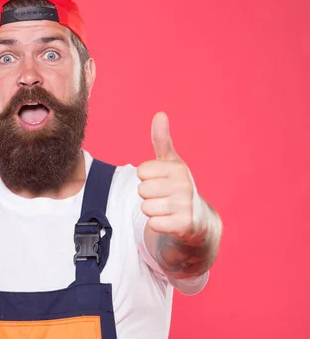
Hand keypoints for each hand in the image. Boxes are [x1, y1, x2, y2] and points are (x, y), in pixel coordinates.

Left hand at [137, 112, 203, 242]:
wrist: (198, 219)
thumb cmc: (178, 186)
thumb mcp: (170, 163)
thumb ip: (162, 140)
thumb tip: (160, 114)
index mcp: (178, 168)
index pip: (141, 171)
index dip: (146, 178)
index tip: (160, 181)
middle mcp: (184, 185)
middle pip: (141, 189)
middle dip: (148, 195)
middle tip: (162, 197)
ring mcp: (185, 206)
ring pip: (145, 207)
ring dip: (152, 210)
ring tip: (165, 209)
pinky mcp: (184, 225)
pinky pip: (153, 223)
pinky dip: (157, 224)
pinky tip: (169, 221)